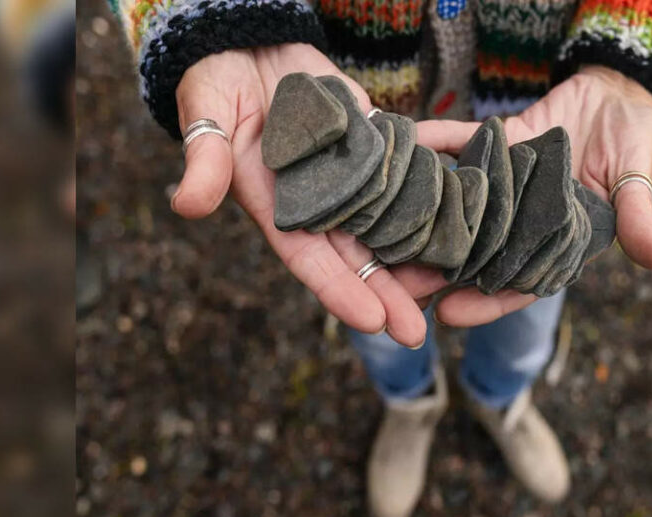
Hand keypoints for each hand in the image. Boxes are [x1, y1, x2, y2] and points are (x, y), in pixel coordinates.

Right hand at [173, 44, 427, 346]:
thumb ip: (205, 161)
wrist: (249, 47)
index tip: (371, 322)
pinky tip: (464, 213)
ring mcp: (352, 177)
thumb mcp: (206, 116)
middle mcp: (319, 202)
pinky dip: (434, 190)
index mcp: (277, 207)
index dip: (339, 291)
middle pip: (356, 256)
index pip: (309, 259)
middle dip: (386, 295)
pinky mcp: (375, 145)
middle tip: (416, 334)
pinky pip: (408, 172)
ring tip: (452, 284)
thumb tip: (186, 205)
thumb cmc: (217, 83)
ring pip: (389, 224)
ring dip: (416, 255)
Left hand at [409, 65, 651, 326]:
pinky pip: (461, 146)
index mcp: (559, 238)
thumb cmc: (637, 140)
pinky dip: (436, 145)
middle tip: (395, 286)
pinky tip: (404, 149)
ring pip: (461, 206)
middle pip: (476, 252)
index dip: (486, 301)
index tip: (449, 315)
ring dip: (426, 217)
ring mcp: (505, 183)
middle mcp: (524, 218)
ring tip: (383, 232)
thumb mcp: (638, 180)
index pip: (519, 280)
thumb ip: (638, 218)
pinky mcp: (494, 146)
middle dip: (438, 271)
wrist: (622, 91)